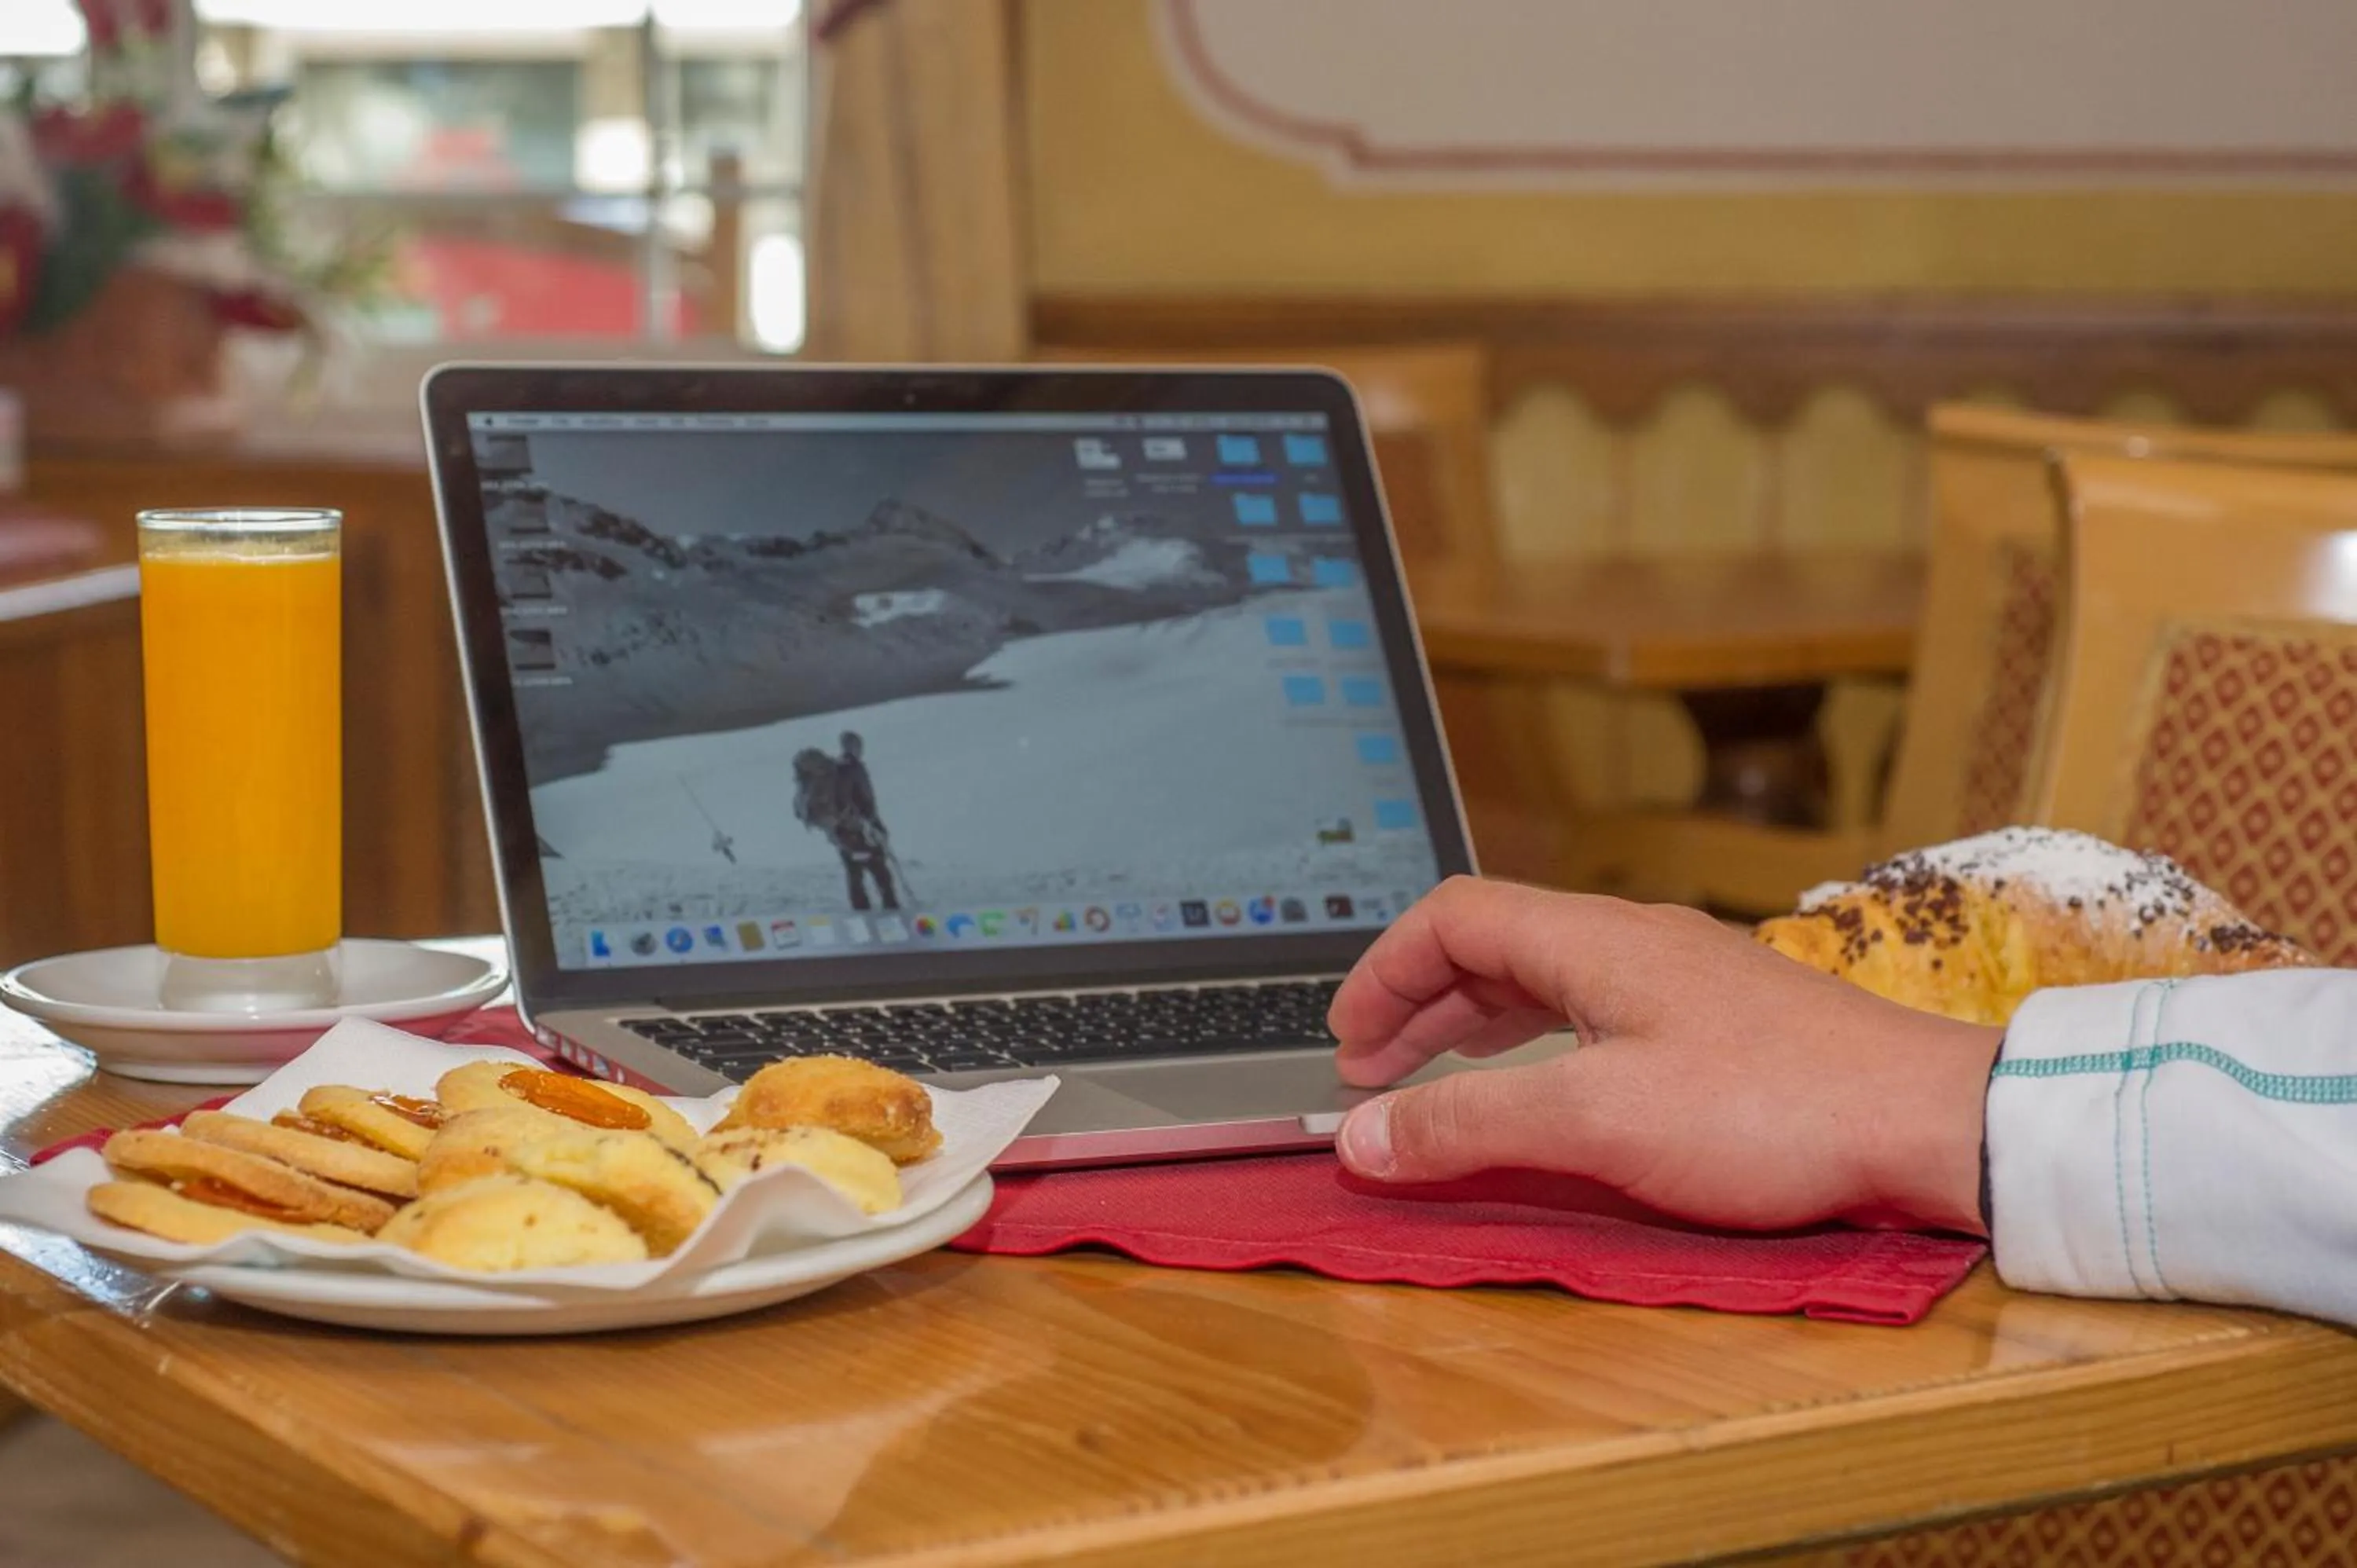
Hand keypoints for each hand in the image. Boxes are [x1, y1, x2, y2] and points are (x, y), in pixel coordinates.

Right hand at [1328, 878, 2000, 1233]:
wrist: (1930, 1122)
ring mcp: (1684, 977)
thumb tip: (1360, 1134)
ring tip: (1434, 1077)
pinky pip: (1596, 1008)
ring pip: (1547, 976)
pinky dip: (1538, 1041)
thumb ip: (1468, 1124)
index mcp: (1595, 940)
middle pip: (1495, 942)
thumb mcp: (1595, 1120)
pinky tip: (1545, 1087)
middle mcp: (1635, 941)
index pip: (1453, 917)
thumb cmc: (1770, 1112)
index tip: (1344, 1042)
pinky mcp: (1724, 1022)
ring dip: (1475, 1023)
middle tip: (1371, 1073)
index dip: (1382, 973)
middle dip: (1418, 1004)